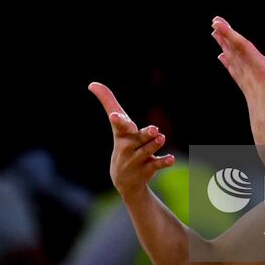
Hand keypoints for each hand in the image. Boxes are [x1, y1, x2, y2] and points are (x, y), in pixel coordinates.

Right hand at [88, 82, 174, 196]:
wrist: (124, 180)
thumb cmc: (122, 143)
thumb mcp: (116, 124)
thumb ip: (108, 102)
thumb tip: (92, 83)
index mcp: (121, 135)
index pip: (119, 126)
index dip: (118, 120)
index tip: (114, 117)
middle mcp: (129, 147)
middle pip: (136, 139)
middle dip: (145, 134)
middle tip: (155, 129)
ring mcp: (138, 159)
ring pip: (147, 150)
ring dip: (155, 145)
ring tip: (161, 137)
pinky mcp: (148, 167)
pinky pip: (156, 164)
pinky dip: (164, 161)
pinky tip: (172, 159)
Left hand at [210, 16, 264, 142]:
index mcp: (260, 71)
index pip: (244, 49)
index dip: (231, 35)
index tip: (219, 24)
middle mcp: (250, 75)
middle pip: (236, 51)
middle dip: (225, 36)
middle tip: (214, 21)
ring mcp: (247, 83)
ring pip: (233, 60)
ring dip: (225, 45)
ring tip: (214, 33)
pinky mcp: (248, 89)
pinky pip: (235, 71)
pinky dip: (228, 61)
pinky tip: (222, 57)